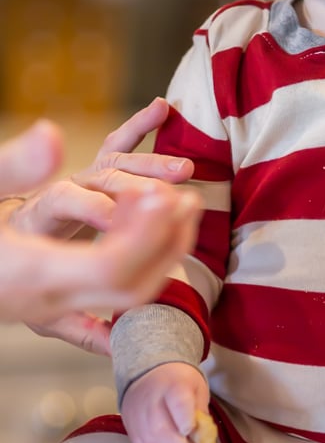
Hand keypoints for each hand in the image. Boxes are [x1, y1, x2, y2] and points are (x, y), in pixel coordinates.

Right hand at [0, 102, 201, 350]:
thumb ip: (10, 169)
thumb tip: (51, 135)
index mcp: (31, 273)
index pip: (114, 268)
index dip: (151, 236)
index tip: (171, 196)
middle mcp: (43, 298)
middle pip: (129, 288)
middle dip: (168, 245)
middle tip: (190, 199)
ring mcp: (44, 307)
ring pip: (120, 299)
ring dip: (157, 257)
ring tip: (174, 213)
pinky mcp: (42, 303)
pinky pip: (104, 302)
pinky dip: (133, 274)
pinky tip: (151, 255)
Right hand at [121, 362, 209, 442]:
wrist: (147, 374)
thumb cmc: (178, 382)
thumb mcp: (196, 388)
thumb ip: (201, 412)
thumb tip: (205, 441)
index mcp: (172, 386)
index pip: (177, 402)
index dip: (183, 418)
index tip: (191, 431)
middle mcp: (151, 404)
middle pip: (159, 430)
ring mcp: (138, 421)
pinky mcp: (133, 435)